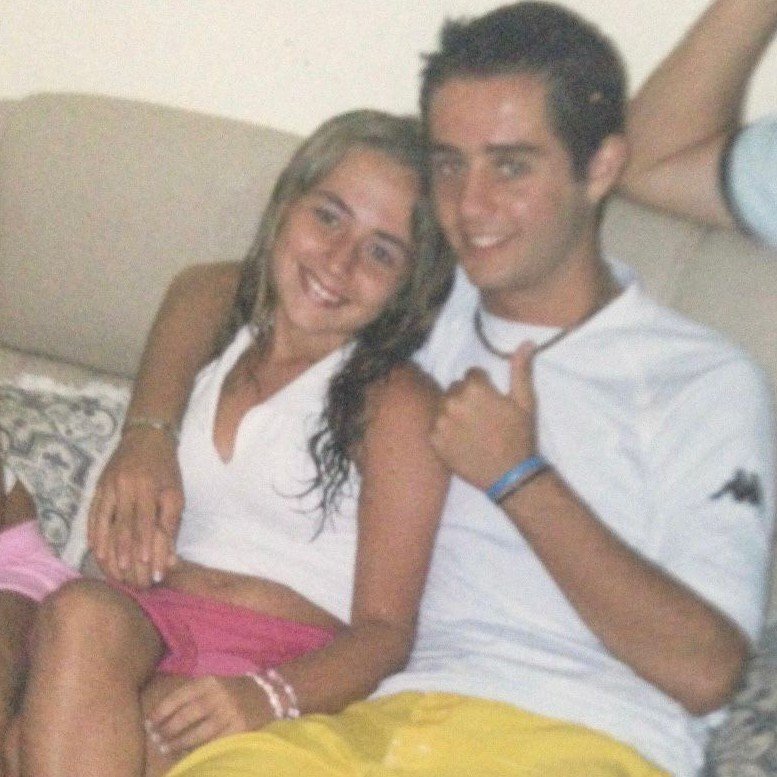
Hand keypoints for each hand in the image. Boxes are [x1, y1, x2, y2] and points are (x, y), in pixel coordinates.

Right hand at [88, 428, 183, 586]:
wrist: (146, 437)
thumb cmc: (166, 468)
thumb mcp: (176, 491)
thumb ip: (172, 522)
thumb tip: (170, 556)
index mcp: (149, 486)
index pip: (146, 521)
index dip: (145, 545)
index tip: (147, 567)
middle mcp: (127, 486)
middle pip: (123, 525)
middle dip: (124, 552)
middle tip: (126, 575)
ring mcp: (109, 485)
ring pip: (104, 521)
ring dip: (105, 546)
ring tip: (107, 567)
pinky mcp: (99, 486)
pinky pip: (93, 512)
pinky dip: (93, 532)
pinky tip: (94, 548)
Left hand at [145, 675, 272, 756]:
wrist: (269, 695)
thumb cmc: (234, 691)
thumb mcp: (215, 684)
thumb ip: (193, 695)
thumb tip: (163, 715)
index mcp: (211, 681)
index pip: (180, 695)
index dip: (162, 710)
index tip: (149, 722)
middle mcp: (220, 694)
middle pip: (187, 715)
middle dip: (168, 729)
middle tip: (155, 738)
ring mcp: (231, 712)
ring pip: (199, 732)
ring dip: (180, 743)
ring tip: (166, 748)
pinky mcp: (240, 728)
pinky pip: (215, 742)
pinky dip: (199, 749)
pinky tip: (189, 753)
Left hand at [431, 342, 536, 489]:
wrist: (510, 475)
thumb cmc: (519, 436)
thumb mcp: (525, 401)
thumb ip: (520, 370)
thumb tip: (526, 342)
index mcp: (474, 389)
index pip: (472, 375)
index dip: (484, 386)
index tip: (492, 401)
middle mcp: (453, 402)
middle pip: (455, 388)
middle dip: (467, 397)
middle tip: (483, 416)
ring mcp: (441, 423)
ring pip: (444, 406)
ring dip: (454, 412)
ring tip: (472, 429)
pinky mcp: (435, 441)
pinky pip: (436, 426)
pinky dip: (445, 431)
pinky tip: (462, 440)